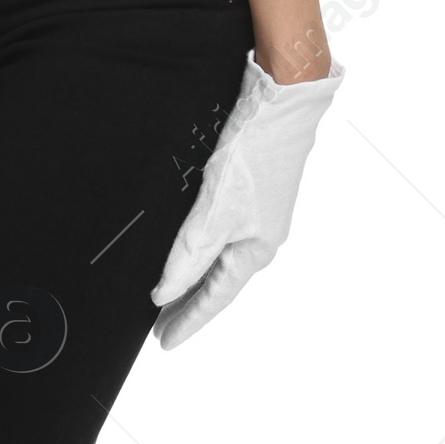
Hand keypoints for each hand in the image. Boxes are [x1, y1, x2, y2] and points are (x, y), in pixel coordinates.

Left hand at [151, 57, 343, 347]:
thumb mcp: (215, 209)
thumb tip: (165, 292)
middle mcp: (261, 239)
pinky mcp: (252, 193)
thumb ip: (189, 254)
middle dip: (189, 306)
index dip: (188, 321)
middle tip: (160, 328)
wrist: (284, 100)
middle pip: (218, 284)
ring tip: (171, 297)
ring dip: (196, 280)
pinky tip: (192, 250)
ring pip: (221, 261)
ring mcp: (258, 216)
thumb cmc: (257, 152)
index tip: (164, 343)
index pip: (215, 298)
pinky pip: (223, 237)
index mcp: (256, 250)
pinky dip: (204, 253)